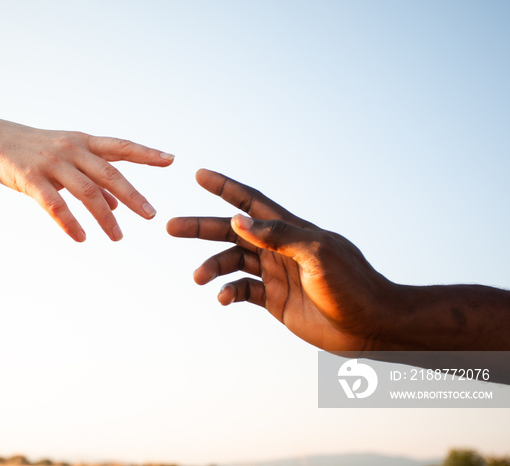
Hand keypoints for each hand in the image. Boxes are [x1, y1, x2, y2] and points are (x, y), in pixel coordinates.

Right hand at [0, 122, 173, 241]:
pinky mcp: (31, 178)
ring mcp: (52, 163)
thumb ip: (93, 180)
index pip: (121, 147)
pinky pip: (55, 204)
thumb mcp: (68, 159)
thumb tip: (117, 206)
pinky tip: (81, 238)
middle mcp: (72, 149)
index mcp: (84, 143)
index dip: (146, 153)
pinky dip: (70, 222)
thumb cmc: (36, 150)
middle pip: (110, 173)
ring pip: (86, 192)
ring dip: (104, 217)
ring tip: (118, 238)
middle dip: (133, 195)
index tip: (171, 160)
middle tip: (151, 216)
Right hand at [166, 169, 398, 350]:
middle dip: (201, 227)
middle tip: (171, 226)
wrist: (370, 325)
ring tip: (199, 277)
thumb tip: (238, 219)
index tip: (200, 175)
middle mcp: (278, 248)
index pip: (251, 202)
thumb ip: (277, 235)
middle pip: (231, 231)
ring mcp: (276, 273)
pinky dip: (228, 292)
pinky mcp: (275, 299)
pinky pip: (243, 290)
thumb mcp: (316, 253)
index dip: (225, 187)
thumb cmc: (351, 284)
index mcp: (290, 230)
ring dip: (212, 266)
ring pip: (232, 262)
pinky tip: (223, 298)